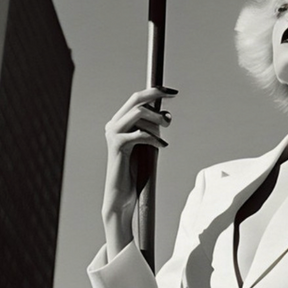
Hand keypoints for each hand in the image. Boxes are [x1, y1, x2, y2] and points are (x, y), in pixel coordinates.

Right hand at [102, 86, 175, 253]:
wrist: (121, 196)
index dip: (154, 91)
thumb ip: (151, 129)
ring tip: (166, 129)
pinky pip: (140, 133)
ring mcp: (113, 134)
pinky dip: (154, 138)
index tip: (172, 92)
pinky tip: (162, 146)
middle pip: (135, 99)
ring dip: (157, 119)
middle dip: (156, 95)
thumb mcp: (146, 145)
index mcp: (119, 122)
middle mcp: (113, 124)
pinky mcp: (117, 145)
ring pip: (139, 113)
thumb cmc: (135, 172)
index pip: (135, 99)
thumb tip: (166, 116)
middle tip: (173, 97)